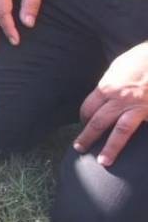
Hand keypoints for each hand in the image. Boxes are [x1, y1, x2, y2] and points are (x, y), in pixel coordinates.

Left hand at [74, 43, 147, 167]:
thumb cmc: (141, 59)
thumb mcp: (119, 68)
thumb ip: (111, 85)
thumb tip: (103, 95)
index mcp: (107, 87)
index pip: (89, 108)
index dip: (84, 118)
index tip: (84, 124)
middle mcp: (119, 99)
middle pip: (98, 122)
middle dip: (87, 136)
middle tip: (79, 148)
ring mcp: (137, 107)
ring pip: (120, 131)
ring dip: (110, 148)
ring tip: (104, 162)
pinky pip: (142, 129)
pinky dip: (139, 143)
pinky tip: (135, 155)